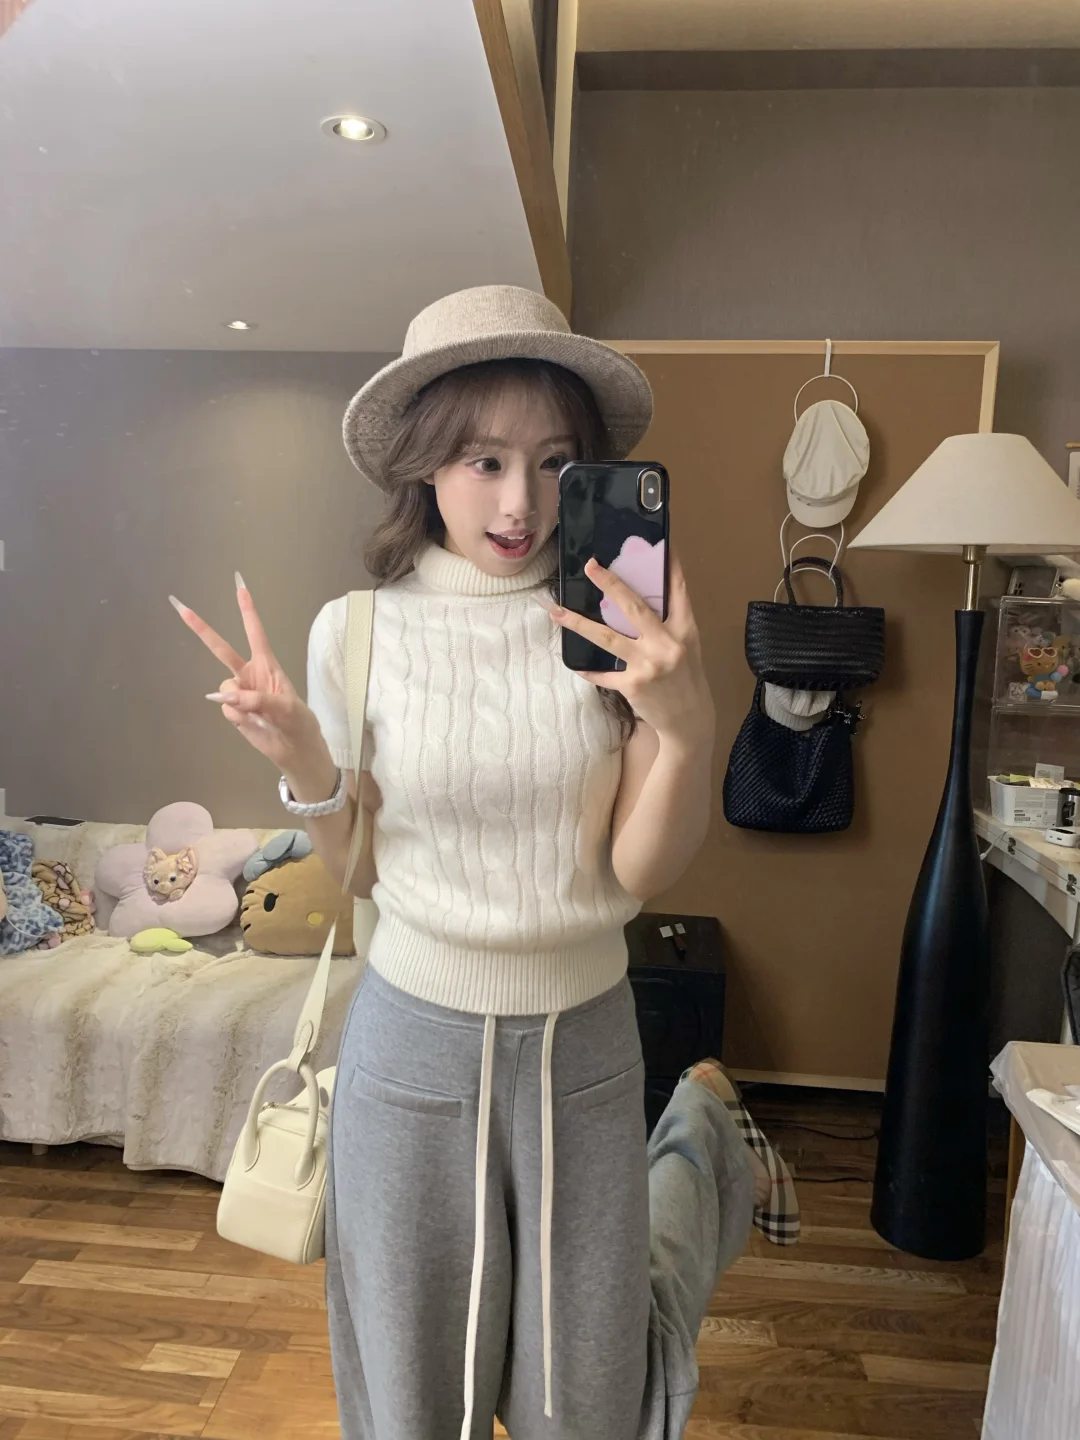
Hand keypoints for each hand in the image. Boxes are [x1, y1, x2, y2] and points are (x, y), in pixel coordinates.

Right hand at [171, 574, 327, 778]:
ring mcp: (240, 692)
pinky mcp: (233, 710)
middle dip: (201, 628)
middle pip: (221, 648)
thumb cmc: (298, 722)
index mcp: (267, 665)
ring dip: (237, 701)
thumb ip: (256, 700)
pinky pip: (225, 708)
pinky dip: (237, 717)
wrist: (294, 748)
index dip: (247, 610)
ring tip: (258, 715)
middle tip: (180, 607)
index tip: (240, 586)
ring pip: (224, 687)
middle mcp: (250, 674)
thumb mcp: (286, 708)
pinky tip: (252, 723)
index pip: (255, 632)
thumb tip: (226, 696)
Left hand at [545, 552, 714, 747]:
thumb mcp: (688, 647)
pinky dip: (588, 669)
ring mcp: (648, 665)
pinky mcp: (632, 685)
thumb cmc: (687, 679)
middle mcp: (667, 645)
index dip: (669, 565)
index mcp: (684, 630)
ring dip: (578, 623)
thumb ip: (668, 624)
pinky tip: (575, 664)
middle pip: (633, 607)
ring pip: (607, 638)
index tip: (660, 541)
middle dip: (610, 584)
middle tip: (590, 566)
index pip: (677, 591)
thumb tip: (638, 599)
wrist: (689, 721)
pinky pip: (603, 674)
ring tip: (556, 611)